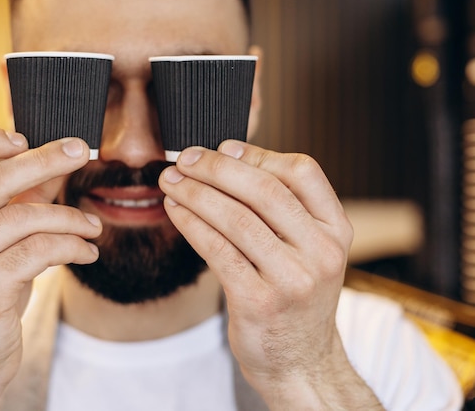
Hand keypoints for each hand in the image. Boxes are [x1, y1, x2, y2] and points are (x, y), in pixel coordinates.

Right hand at [0, 126, 100, 405]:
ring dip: (70, 217)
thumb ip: (24, 197)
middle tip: (81, 150)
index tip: (25, 138)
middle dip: (45, 160)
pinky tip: (88, 251)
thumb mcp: (0, 238)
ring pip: (25, 217)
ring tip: (93, 226)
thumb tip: (60, 158)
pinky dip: (73, 246)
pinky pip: (40, 250)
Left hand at [159, 140, 381, 408]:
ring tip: (171, 182)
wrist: (301, 361)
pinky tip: (175, 211)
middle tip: (184, 158)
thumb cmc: (295, 296)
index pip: (302, 172)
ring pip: (235, 218)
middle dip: (216, 168)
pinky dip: (191, 224)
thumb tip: (227, 155)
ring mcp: (292, 279)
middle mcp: (321, 252)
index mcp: (336, 230)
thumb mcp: (309, 250)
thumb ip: (282, 208)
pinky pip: (216, 250)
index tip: (222, 147)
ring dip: (195, 193)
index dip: (257, 154)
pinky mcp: (259, 302)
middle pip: (264, 190)